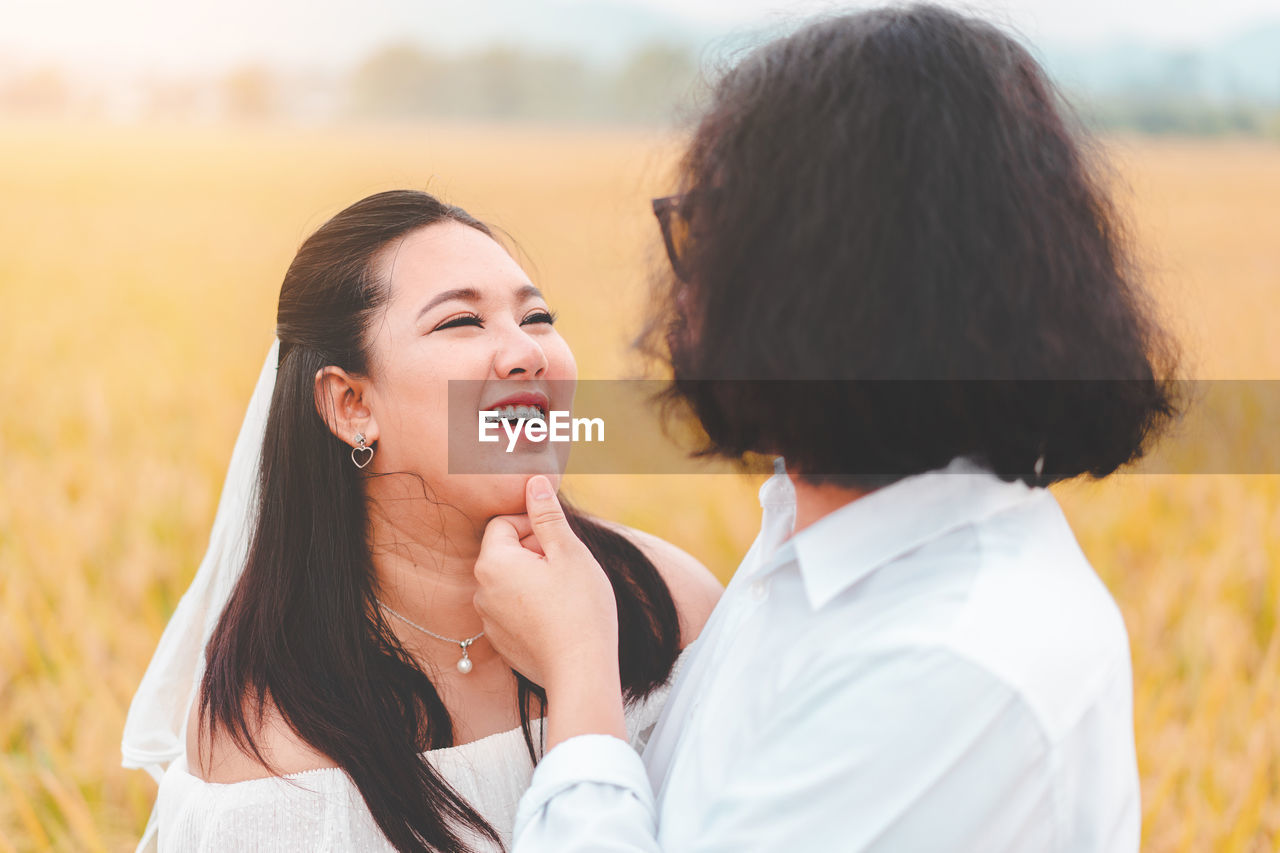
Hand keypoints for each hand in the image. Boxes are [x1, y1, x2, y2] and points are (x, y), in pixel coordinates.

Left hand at [474, 475, 626, 746]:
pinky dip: (531, 605)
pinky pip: (512, 609)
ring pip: (509, 582)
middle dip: (534, 550)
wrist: (580, 671)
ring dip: (533, 577)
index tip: (559, 539)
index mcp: (493, 563)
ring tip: (566, 592)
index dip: (533, 523)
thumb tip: (533, 483)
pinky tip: (559, 616)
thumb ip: (547, 515)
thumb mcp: (569, 552)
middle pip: (504, 552)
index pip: (503, 523)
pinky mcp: (501, 642)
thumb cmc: (579, 608)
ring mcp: (489, 619)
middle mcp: (481, 590)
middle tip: (568, 565)